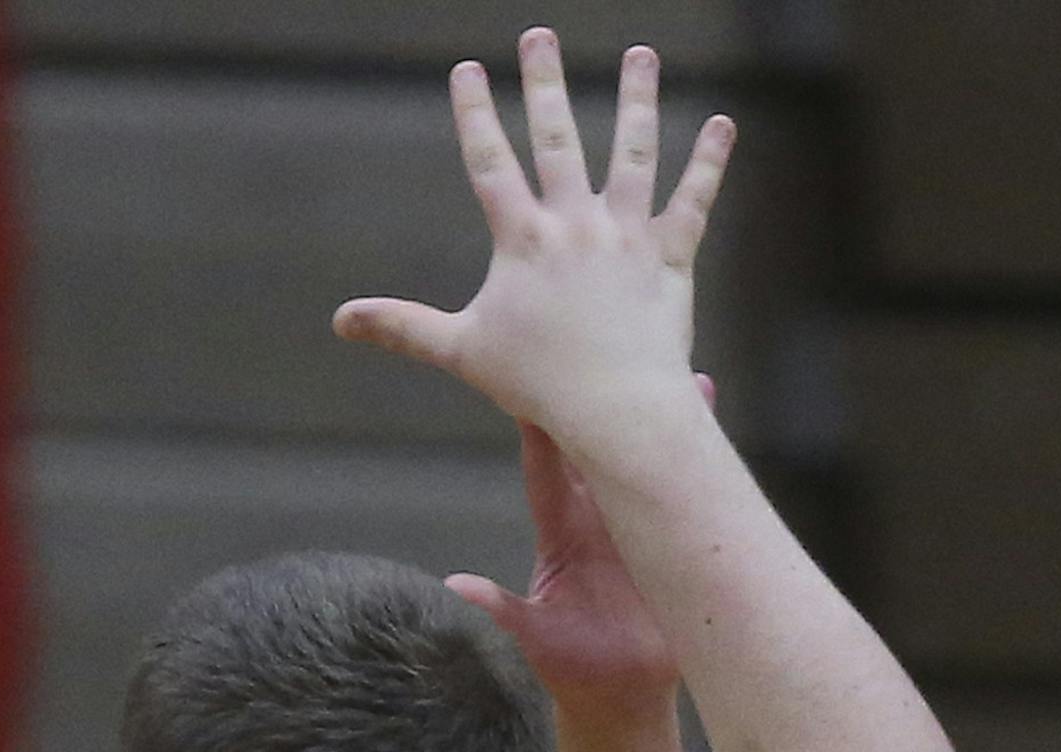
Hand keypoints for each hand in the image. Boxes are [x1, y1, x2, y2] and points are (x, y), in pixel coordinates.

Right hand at [333, 31, 732, 446]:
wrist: (612, 405)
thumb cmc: (534, 384)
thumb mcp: (459, 351)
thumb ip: (402, 326)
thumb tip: (340, 320)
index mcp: (523, 240)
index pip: (490, 164)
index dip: (475, 114)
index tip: (467, 68)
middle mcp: (575, 224)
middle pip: (557, 139)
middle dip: (544, 83)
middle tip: (539, 36)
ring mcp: (626, 235)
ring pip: (632, 153)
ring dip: (637, 99)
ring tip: (640, 56)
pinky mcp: (669, 256)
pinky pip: (692, 200)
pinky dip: (708, 162)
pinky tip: (720, 124)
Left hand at [446, 375, 715, 718]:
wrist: (622, 695)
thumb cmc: (572, 669)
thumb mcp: (534, 637)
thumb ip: (500, 608)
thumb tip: (456, 586)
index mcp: (561, 537)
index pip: (547, 470)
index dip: (540, 428)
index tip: (532, 379)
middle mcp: (597, 522)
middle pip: (597, 449)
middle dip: (599, 403)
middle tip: (602, 349)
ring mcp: (636, 528)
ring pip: (644, 460)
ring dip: (658, 418)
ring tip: (675, 368)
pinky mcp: (670, 540)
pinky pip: (685, 490)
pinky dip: (698, 453)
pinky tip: (708, 410)